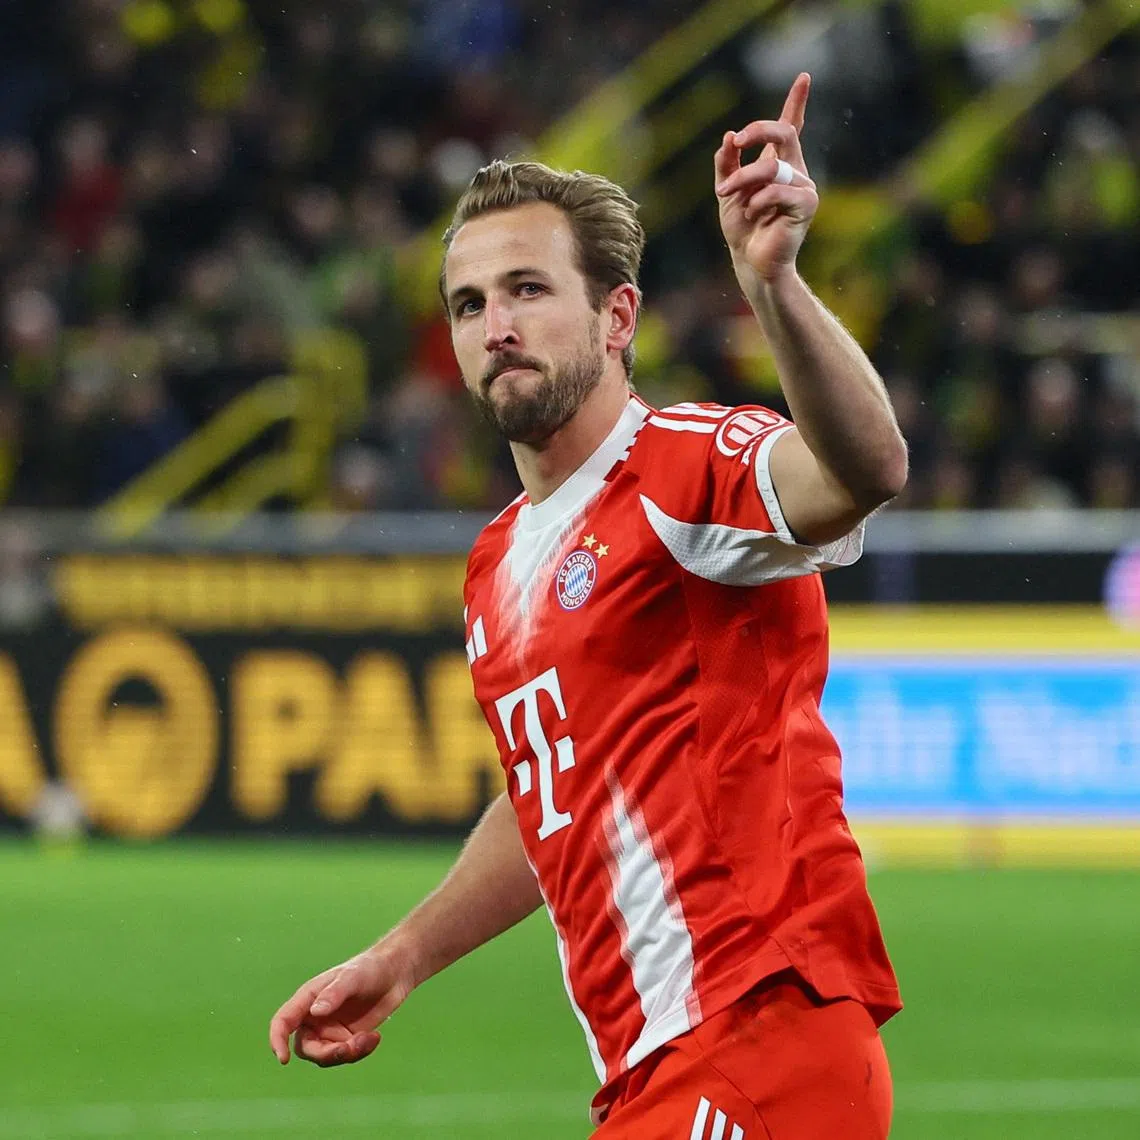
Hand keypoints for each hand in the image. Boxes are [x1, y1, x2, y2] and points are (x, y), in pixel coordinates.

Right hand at [268, 939, 416, 1066]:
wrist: (395, 973)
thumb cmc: (370, 968)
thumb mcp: (352, 977)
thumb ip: (334, 994)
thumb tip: (315, 1013)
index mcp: (308, 999)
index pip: (283, 1022)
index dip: (277, 1041)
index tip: (283, 1060)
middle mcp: (315, 1017)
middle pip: (306, 1048)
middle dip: (326, 1053)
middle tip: (349, 1049)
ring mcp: (331, 1030)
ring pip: (326, 1056)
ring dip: (346, 1053)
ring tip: (369, 1038)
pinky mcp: (347, 1039)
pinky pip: (346, 1055)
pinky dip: (359, 1051)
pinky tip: (375, 1038)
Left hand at [715, 73, 817, 284]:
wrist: (750, 260)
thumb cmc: (741, 227)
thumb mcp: (726, 190)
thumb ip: (727, 163)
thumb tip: (729, 137)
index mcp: (779, 163)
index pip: (791, 127)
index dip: (797, 102)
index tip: (804, 77)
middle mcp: (795, 170)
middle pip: (784, 132)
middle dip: (757, 131)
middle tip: (736, 141)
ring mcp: (804, 186)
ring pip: (771, 166)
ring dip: (743, 180)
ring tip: (728, 196)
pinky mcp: (806, 204)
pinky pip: (777, 190)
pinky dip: (757, 201)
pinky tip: (753, 214)